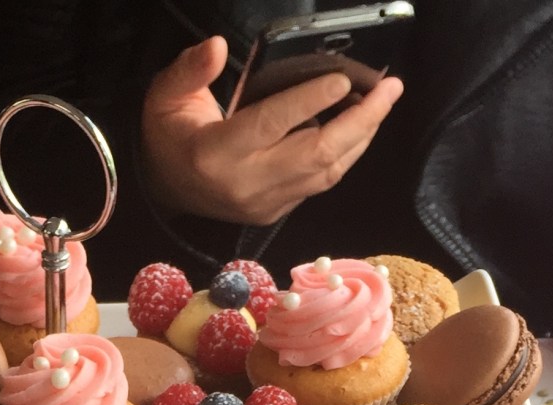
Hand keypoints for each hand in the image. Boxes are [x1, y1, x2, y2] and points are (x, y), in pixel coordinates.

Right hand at [140, 36, 403, 224]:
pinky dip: (345, 154)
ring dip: (360, 137)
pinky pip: (319, 183)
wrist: (163, 188)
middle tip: (389, 88)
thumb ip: (191, 69)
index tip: (343, 79)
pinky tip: (359, 127)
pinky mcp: (274, 211)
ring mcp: (263, 204)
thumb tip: (220, 46)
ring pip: (325, 173)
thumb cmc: (168, 135)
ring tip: (382, 102)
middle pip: (315, 155)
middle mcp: (245, 184)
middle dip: (360, 121)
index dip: (309, 102)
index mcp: (217, 154)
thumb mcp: (165, 94)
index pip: (271, 125)